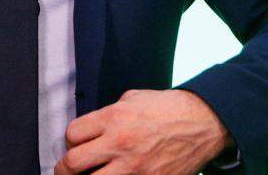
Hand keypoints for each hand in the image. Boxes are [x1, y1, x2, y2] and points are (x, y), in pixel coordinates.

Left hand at [55, 89, 232, 174]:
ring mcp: (134, 167)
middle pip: (72, 163)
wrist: (202, 123)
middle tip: (67, 169)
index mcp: (114, 118)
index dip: (71, 140)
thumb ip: (108, 114)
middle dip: (65, 168)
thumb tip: (91, 129)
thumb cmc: (169, 109)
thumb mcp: (133, 98)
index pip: (72, 135)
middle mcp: (120, 143)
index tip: (75, 144)